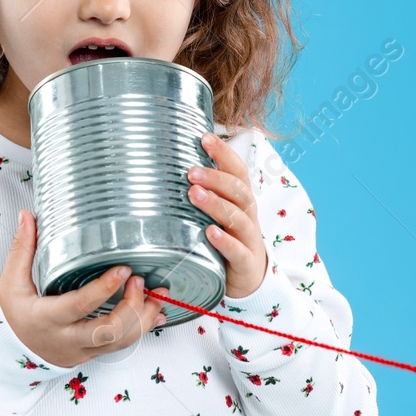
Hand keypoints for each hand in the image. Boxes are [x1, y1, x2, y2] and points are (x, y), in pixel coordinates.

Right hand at [0, 209, 169, 369]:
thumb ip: (22, 249)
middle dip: (132, 307)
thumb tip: (28, 217)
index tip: (123, 269)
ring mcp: (83, 348)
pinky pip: (122, 345)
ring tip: (157, 294)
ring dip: (144, 318)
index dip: (104, 288)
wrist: (11, 352)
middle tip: (141, 281)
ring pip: (121, 341)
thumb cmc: (13, 317)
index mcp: (47, 318)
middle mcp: (68, 337)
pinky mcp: (93, 353)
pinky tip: (154, 312)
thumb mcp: (10, 283)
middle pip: (108, 331)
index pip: (80, 305)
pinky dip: (142, 329)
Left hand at [187, 132, 268, 298]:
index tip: (204, 137)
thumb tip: (166, 166)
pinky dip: (224, 241)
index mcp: (241, 199)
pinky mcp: (245, 262)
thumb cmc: (227, 238)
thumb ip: (200, 192)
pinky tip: (210, 232)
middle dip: (216, 178)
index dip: (223, 153)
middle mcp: (248, 214)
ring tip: (194, 193)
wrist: (249, 278)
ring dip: (216, 203)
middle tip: (191, 171)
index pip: (237, 170)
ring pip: (237, 217)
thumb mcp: (216, 213)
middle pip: (237, 190)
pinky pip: (237, 250)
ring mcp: (249, 238)